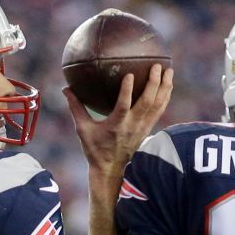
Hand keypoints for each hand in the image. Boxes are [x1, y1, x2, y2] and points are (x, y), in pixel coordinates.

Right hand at [63, 63, 174, 181]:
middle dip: (154, 83)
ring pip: (158, 105)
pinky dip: (165, 97)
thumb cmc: (95, 149)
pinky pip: (160, 111)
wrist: (111, 169)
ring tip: (169, 70)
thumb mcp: (83, 129)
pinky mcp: (148, 129)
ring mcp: (142, 128)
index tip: (130, 74)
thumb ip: (76, 108)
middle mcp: (132, 125)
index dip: (127, 90)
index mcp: (116, 125)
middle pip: (147, 102)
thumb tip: (65, 89)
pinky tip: (168, 85)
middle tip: (156, 65)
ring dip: (164, 87)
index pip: (123, 105)